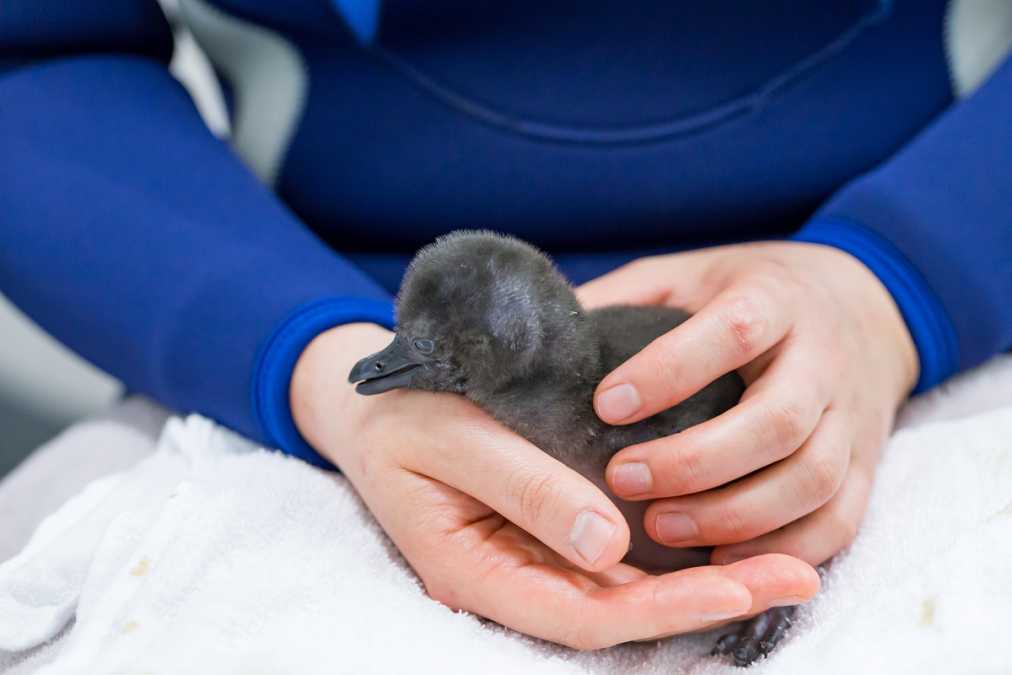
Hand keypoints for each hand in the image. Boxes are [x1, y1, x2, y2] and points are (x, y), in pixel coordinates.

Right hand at [290, 322, 818, 647]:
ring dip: (702, 581)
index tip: (742, 585)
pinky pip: (612, 562)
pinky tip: (725, 540)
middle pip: (618, 613)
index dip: (664, 610)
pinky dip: (670, 558)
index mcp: (473, 573)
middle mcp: (508, 582)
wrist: (367, 407)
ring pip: (622, 592)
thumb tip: (608, 544)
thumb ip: (526, 490)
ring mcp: (527, 562)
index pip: (583, 614)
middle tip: (796, 577)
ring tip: (785, 564)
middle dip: (709, 601)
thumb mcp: (453, 440)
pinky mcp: (542, 536)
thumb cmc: (400, 417)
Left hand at [577, 242, 918, 565]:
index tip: (606, 405)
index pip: (735, 331)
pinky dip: (784, 550)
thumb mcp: (686, 274)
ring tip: (661, 530)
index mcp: (775, 298)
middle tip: (623, 480)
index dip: (670, 370)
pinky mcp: (868, 466)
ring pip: (811, 479)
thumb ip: (622, 298)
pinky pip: (839, 521)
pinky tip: (722, 563)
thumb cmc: (749, 293)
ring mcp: (853, 417)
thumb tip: (537, 336)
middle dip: (697, 461)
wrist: (865, 307)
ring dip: (735, 516)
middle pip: (779, 420)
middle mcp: (824, 359)